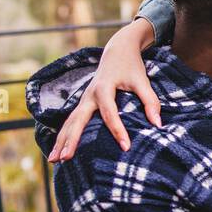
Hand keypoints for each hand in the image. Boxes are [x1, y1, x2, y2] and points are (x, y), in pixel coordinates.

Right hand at [49, 17, 159, 159]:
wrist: (118, 51)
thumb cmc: (131, 67)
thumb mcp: (143, 81)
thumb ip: (150, 101)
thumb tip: (158, 124)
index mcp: (104, 88)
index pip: (110, 113)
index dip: (118, 130)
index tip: (126, 147)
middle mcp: (89, 95)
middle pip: (77, 119)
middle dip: (72, 140)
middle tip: (66, 158)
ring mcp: (83, 99)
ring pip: (69, 122)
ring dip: (61, 141)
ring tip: (53, 160)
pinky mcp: (83, 103)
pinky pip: (70, 121)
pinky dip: (63, 135)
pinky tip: (57, 151)